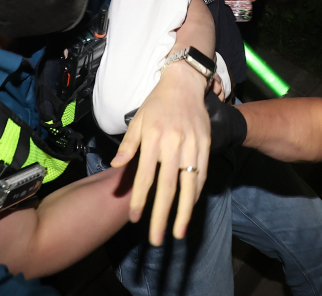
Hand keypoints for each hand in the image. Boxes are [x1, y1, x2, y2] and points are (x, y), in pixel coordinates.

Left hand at [110, 61, 210, 245]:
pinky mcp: (205, 144)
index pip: (145, 175)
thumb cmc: (157, 103)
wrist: (185, 83)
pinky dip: (196, 193)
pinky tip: (190, 207)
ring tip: (178, 232)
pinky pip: (201, 174)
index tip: (135, 218)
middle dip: (161, 215)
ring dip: (184, 211)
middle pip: (168, 186)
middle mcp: (173, 143)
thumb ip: (128, 145)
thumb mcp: (137, 120)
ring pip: (189, 184)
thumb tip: (116, 166)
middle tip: (156, 238)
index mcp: (153, 138)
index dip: (140, 198)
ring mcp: (192, 145)